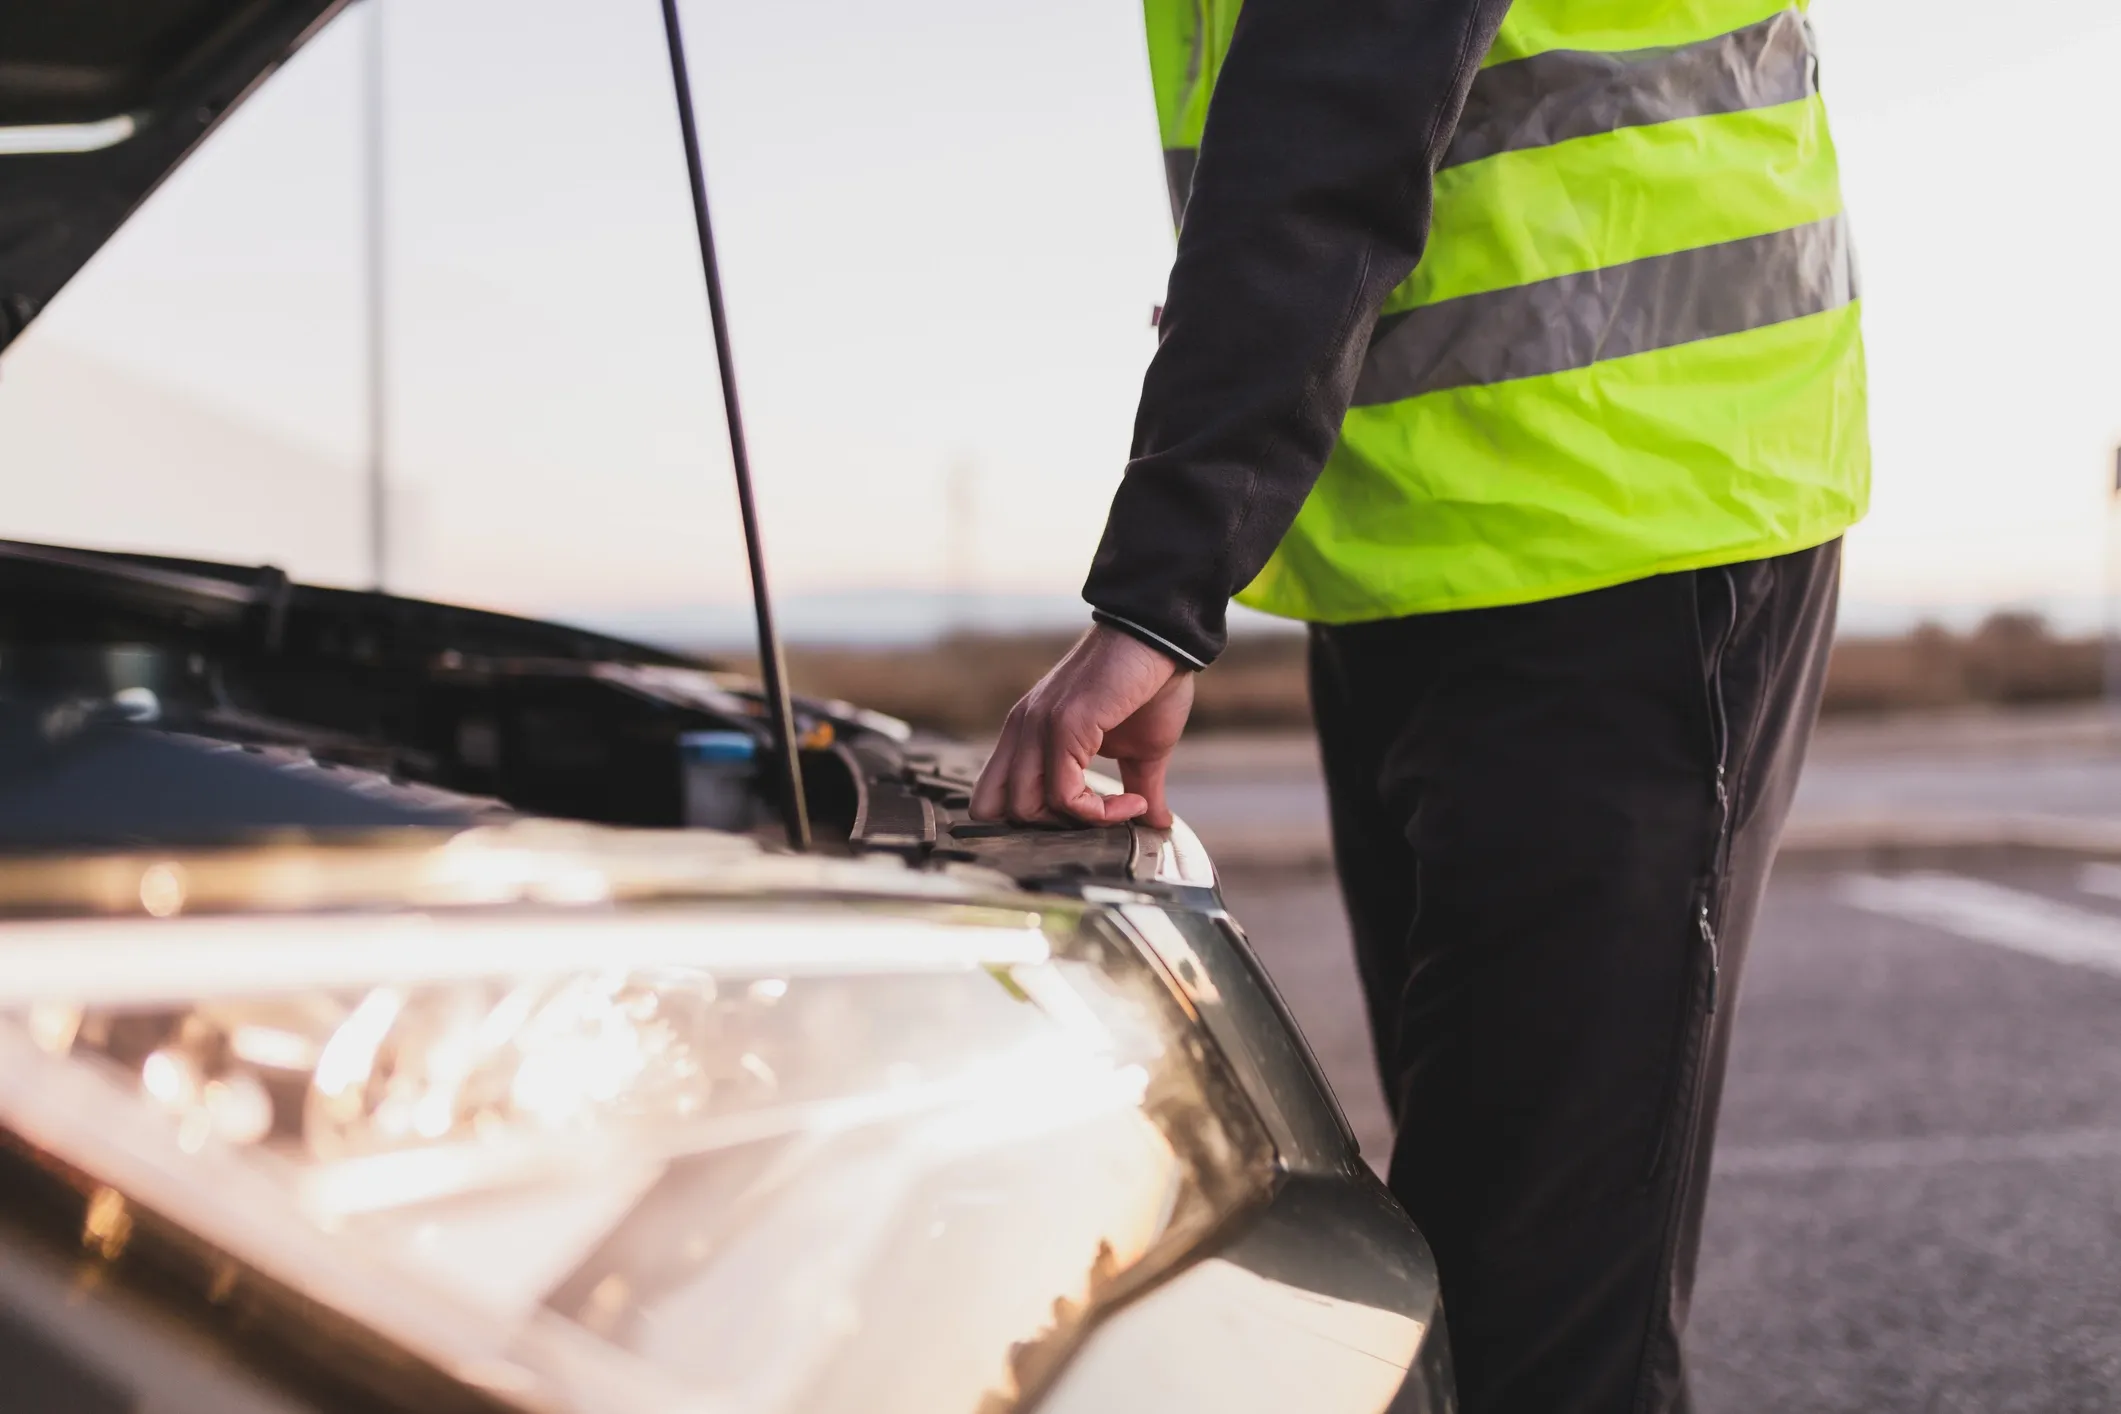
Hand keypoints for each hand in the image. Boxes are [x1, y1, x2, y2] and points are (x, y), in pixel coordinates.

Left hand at [970, 625, 1194, 827]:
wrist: (1164, 641)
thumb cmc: (1151, 687)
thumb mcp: (1140, 751)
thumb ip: (1137, 788)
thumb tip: (1157, 824)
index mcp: (1027, 734)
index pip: (992, 798)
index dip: (1034, 820)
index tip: (1091, 816)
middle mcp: (1022, 730)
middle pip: (995, 810)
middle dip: (1048, 828)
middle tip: (1096, 817)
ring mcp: (1037, 726)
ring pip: (1024, 808)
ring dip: (1079, 823)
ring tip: (1124, 808)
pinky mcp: (1063, 726)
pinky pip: (1064, 795)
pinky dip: (1099, 812)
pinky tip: (1132, 802)